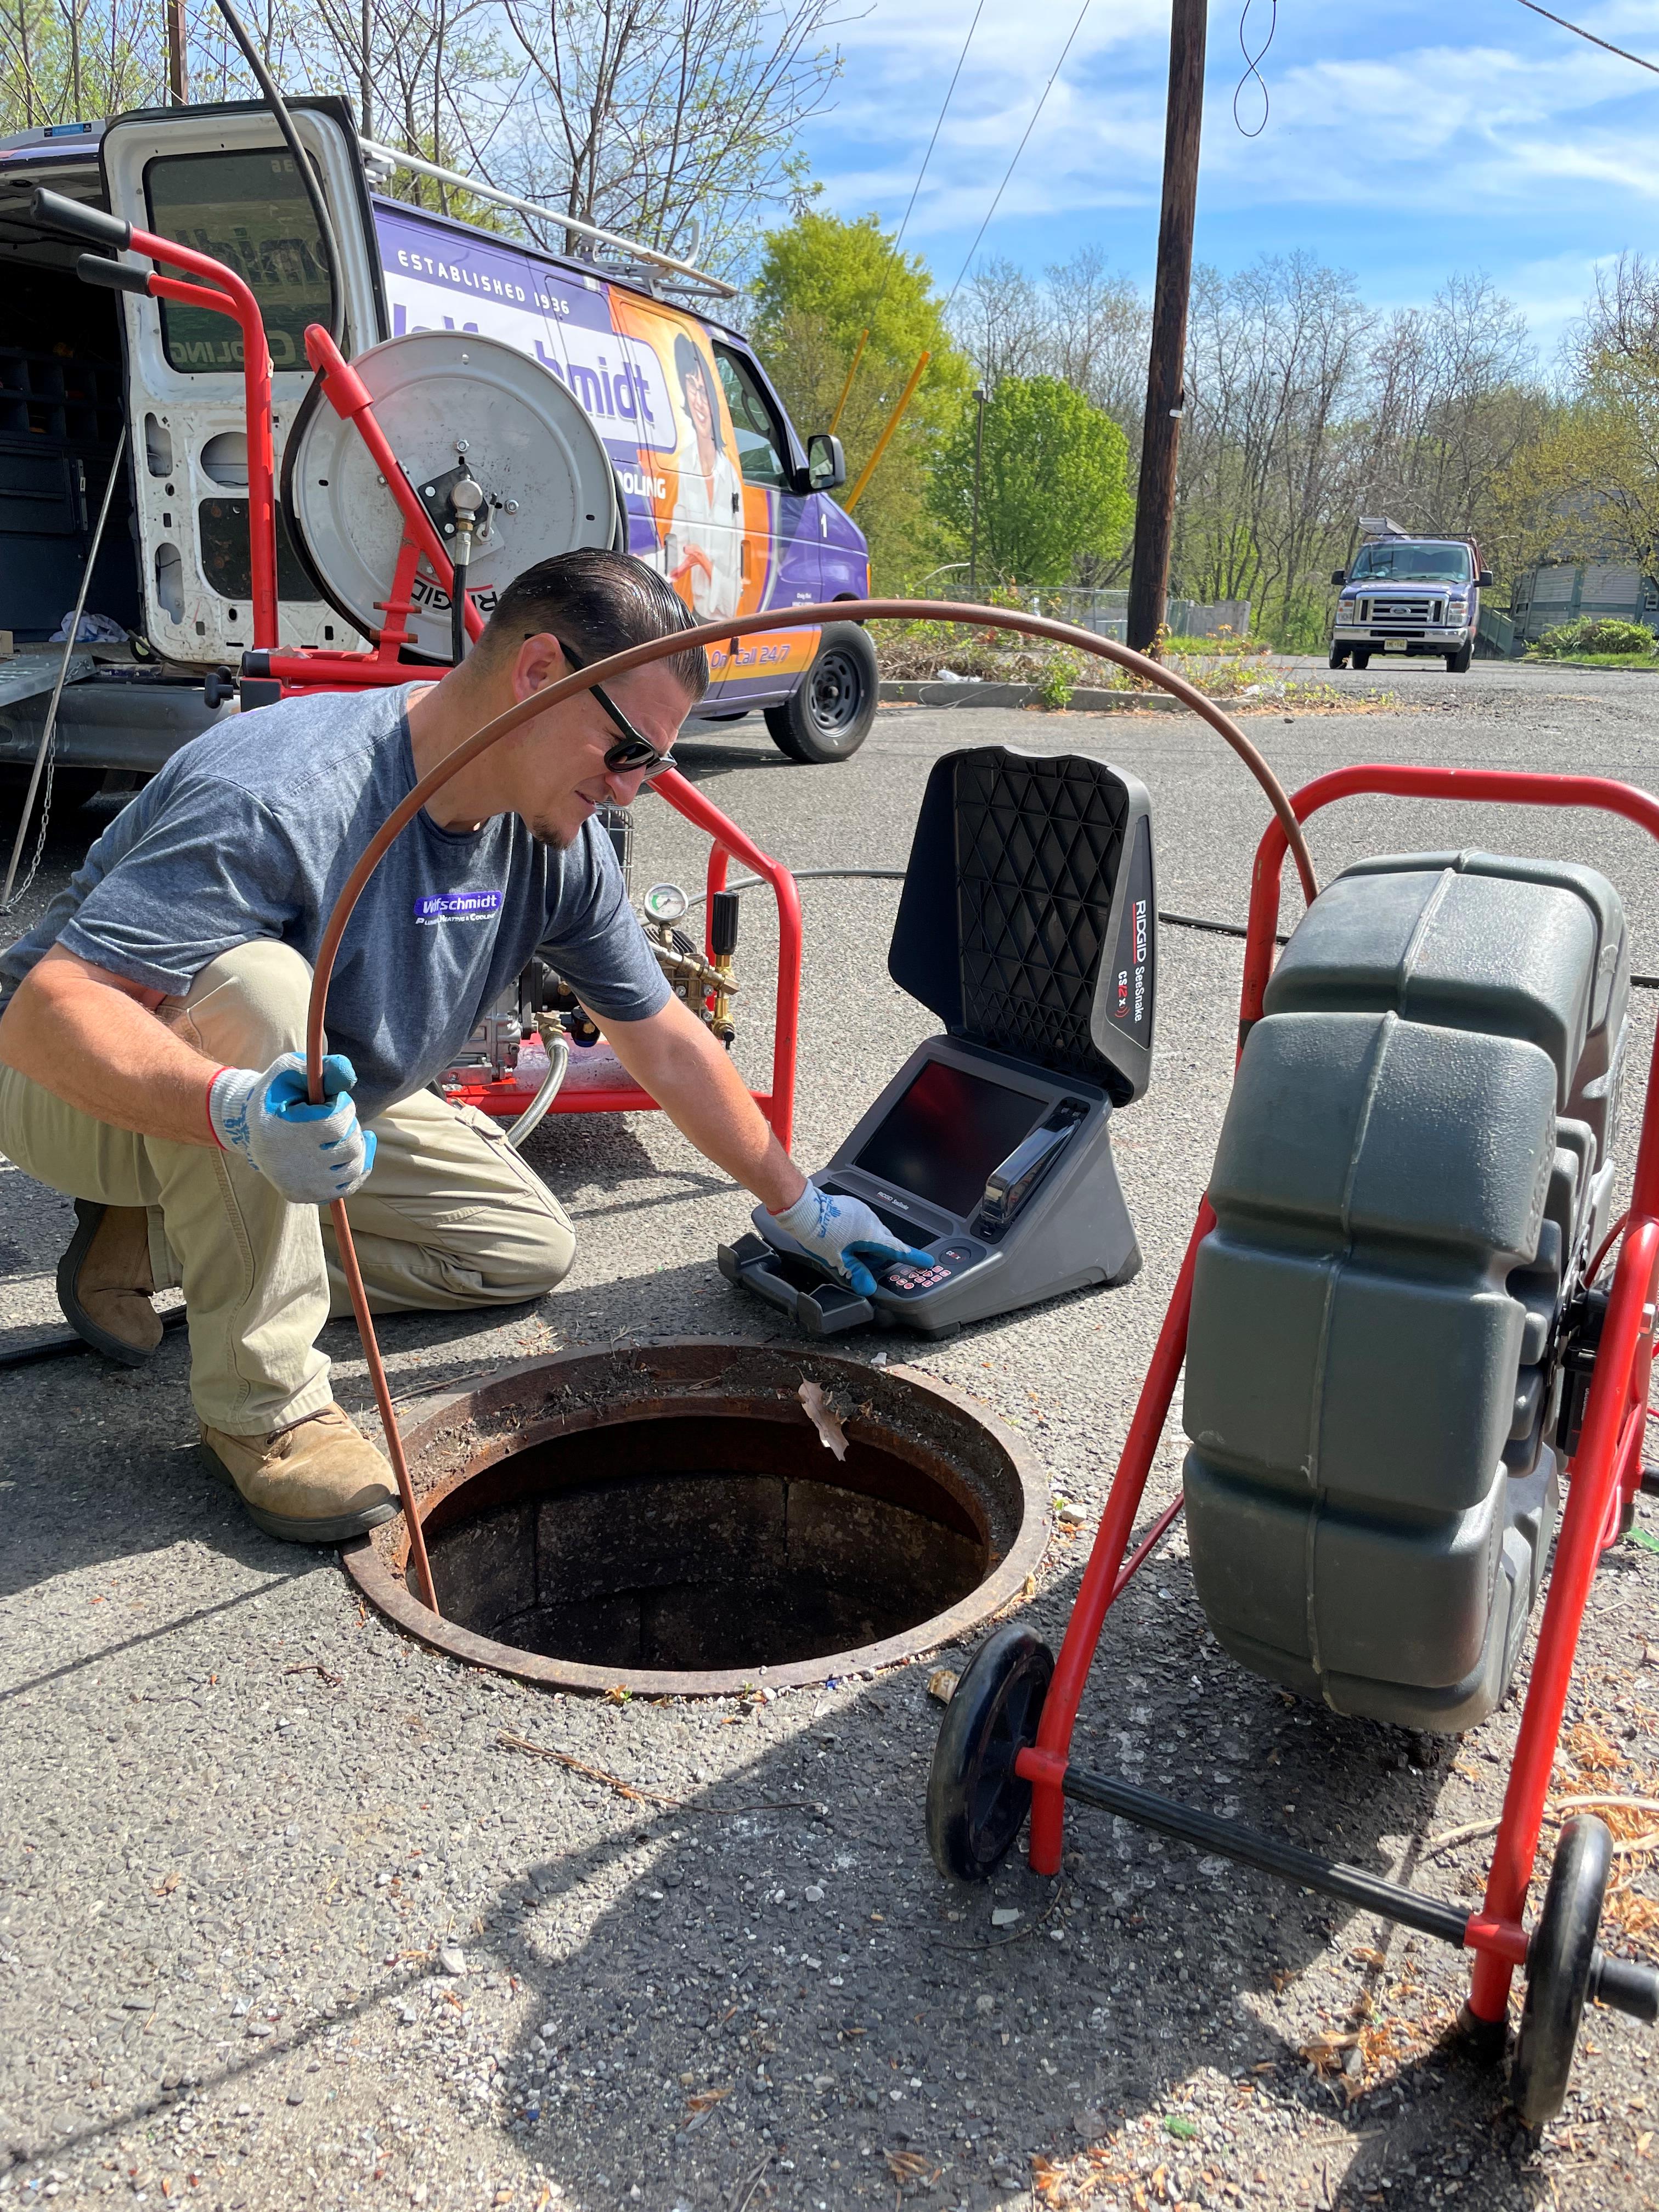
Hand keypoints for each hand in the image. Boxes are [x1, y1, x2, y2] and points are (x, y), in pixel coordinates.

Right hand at [208, 1052, 376, 1204]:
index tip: (332, 1101)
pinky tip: (353, 1149)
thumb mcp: (292, 1071)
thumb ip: (324, 1068)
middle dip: (349, 1126)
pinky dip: (356, 1167)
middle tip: (335, 1117)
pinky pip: (347, 1186)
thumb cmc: (276, 1094)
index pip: (337, 1123)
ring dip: (355, 1145)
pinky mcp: (303, 1195)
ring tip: (342, 1132)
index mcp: (284, 1130)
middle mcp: (291, 1163)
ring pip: (353, 1167)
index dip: (343, 1107)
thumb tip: (349, 1077)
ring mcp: (299, 1184)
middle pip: (349, 1146)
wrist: (248, 1127)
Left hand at [767, 1181, 931, 1296]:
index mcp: (872, 1235)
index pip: (898, 1250)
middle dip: (879, 1255)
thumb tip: (868, 1288)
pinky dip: (859, 1232)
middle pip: (885, 1243)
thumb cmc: (820, 1233)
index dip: (914, 1258)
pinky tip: (843, 1237)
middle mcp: (872, 1221)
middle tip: (864, 1266)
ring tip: (847, 1250)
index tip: (927, 1262)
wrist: (804, 1209)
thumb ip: (856, 1274)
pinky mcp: (854, 1206)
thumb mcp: (838, 1260)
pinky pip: (864, 1222)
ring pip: (874, 1232)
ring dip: (867, 1243)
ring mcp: (863, 1211)